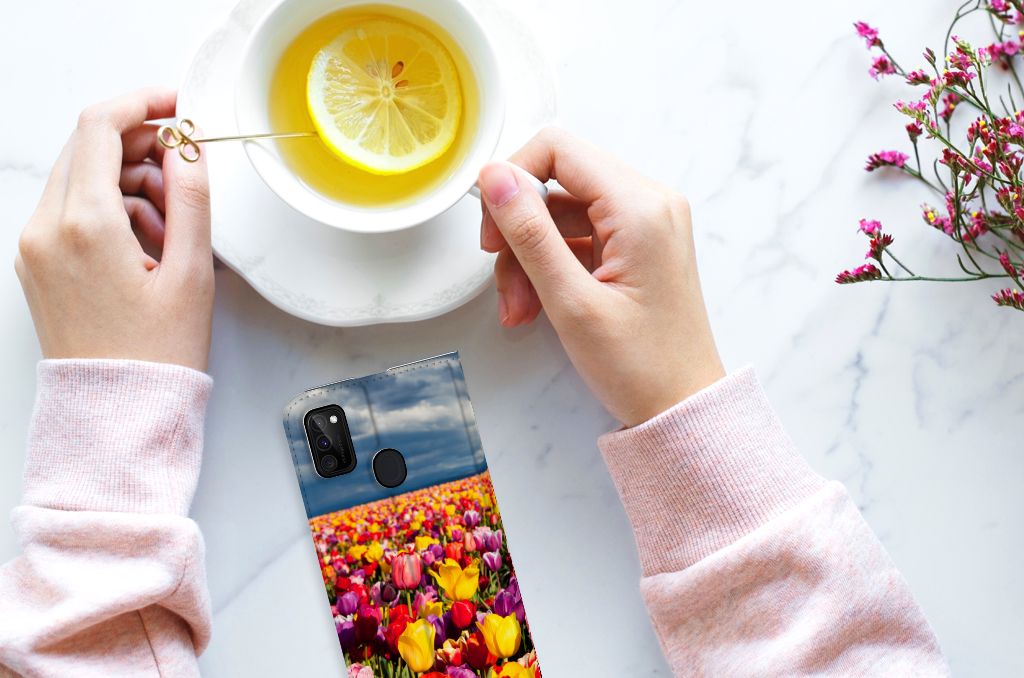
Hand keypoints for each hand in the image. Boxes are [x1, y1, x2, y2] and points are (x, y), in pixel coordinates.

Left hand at [15, 88, 213, 371]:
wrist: (117, 411)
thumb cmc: (156, 354)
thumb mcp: (191, 273)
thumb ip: (192, 198)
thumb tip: (188, 147)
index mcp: (85, 225)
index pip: (101, 127)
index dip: (143, 103)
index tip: (176, 105)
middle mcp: (47, 229)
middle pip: (88, 147)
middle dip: (141, 147)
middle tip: (185, 174)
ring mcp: (35, 246)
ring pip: (81, 178)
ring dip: (129, 182)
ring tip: (173, 228)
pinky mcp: (37, 263)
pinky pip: (72, 210)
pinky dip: (110, 210)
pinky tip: (147, 244)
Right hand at [478, 128, 723, 426]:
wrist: (683, 408)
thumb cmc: (641, 366)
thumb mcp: (571, 301)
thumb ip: (530, 233)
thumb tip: (494, 177)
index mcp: (641, 207)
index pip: (558, 149)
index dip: (513, 179)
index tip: (493, 228)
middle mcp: (649, 203)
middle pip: (557, 182)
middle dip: (519, 231)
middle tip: (503, 280)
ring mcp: (645, 224)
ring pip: (561, 214)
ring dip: (530, 257)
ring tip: (520, 309)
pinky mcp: (637, 245)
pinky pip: (578, 237)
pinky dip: (551, 267)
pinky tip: (537, 306)